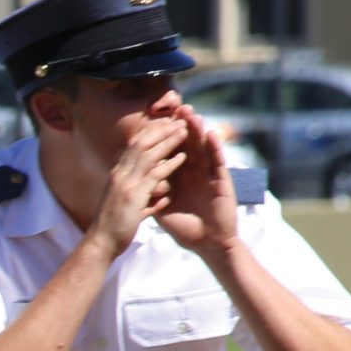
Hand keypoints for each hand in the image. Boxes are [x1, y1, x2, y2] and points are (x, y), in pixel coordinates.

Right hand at [90, 116, 185, 257]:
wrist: (101, 243)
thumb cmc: (112, 227)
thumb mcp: (123, 204)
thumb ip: (138, 195)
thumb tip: (153, 194)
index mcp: (117, 174)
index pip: (134, 145)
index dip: (151, 132)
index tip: (167, 125)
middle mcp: (119, 173)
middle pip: (141, 142)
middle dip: (160, 129)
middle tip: (178, 120)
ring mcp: (125, 183)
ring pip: (148, 153)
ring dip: (167, 140)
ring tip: (185, 130)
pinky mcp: (134, 195)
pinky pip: (154, 174)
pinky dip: (169, 163)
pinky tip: (183, 157)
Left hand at [155, 107, 242, 255]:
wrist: (207, 244)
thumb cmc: (185, 228)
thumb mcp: (162, 210)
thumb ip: (149, 195)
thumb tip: (128, 186)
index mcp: (178, 176)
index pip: (170, 151)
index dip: (163, 137)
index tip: (153, 120)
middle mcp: (194, 171)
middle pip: (186, 144)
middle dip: (180, 126)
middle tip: (175, 107)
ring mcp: (208, 174)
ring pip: (202, 147)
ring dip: (197, 130)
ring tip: (191, 114)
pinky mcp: (222, 180)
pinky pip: (217, 161)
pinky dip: (214, 147)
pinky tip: (210, 133)